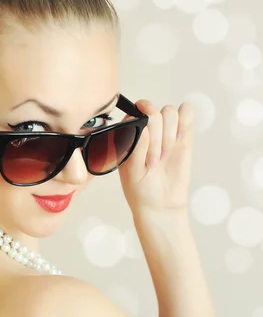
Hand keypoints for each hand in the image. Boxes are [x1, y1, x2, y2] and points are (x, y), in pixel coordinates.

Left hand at [118, 100, 194, 215]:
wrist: (161, 205)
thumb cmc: (141, 190)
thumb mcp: (132, 172)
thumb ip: (137, 148)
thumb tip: (144, 126)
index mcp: (129, 134)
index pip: (135, 112)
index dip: (141, 129)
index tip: (143, 152)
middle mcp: (147, 129)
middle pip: (155, 111)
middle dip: (157, 137)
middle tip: (155, 160)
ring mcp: (165, 131)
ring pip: (170, 111)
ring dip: (169, 133)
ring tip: (166, 154)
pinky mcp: (183, 136)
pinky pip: (187, 113)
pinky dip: (185, 121)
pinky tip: (180, 140)